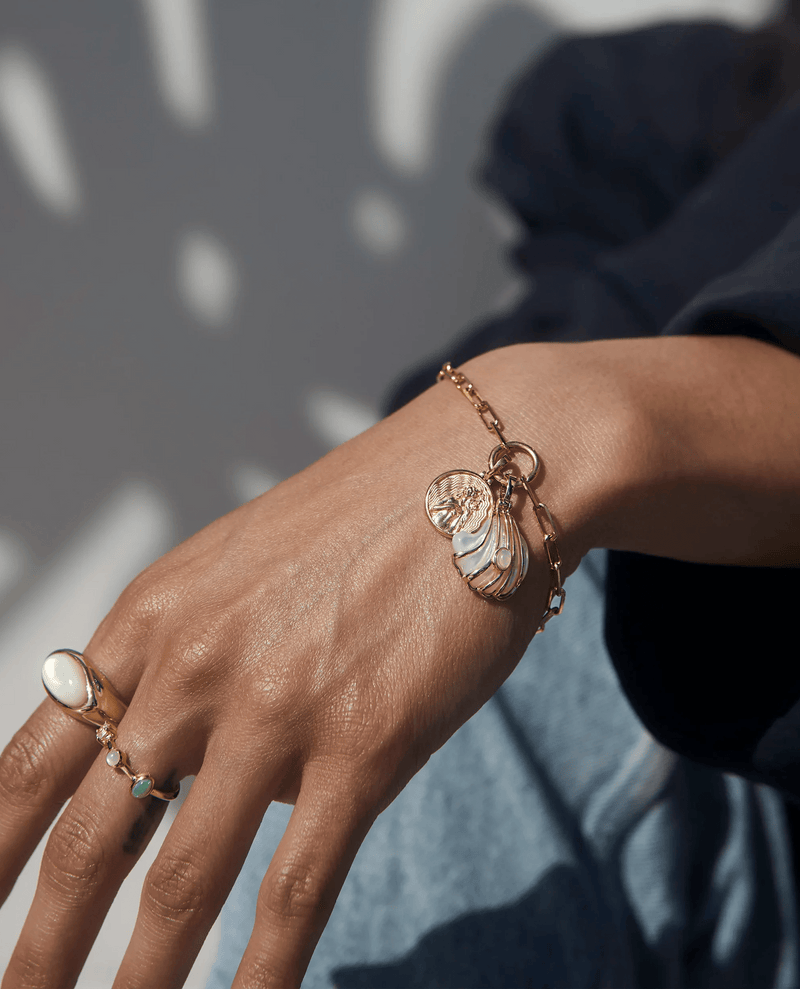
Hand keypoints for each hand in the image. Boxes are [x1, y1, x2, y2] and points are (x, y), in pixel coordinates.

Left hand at [0, 348, 596, 988]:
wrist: (474, 475)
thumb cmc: (359, 521)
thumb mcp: (239, 572)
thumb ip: (192, 666)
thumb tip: (183, 776)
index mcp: (153, 618)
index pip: (36, 759)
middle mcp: (196, 667)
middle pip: (90, 843)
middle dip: (38, 948)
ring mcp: (276, 709)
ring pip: (179, 885)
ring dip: (130, 986)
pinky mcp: (365, 745)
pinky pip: (296, 889)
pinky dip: (259, 975)